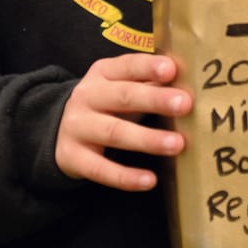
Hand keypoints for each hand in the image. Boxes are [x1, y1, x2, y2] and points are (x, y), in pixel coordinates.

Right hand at [54, 53, 192, 190]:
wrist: (58, 128)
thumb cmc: (107, 105)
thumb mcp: (121, 87)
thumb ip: (149, 84)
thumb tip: (190, 84)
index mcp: (103, 73)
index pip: (127, 66)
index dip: (149, 67)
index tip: (172, 70)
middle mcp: (87, 96)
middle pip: (123, 96)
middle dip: (155, 100)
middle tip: (185, 105)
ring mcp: (77, 127)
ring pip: (114, 132)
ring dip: (147, 139)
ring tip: (177, 144)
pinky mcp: (72, 157)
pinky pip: (100, 169)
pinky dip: (125, 177)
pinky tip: (150, 181)